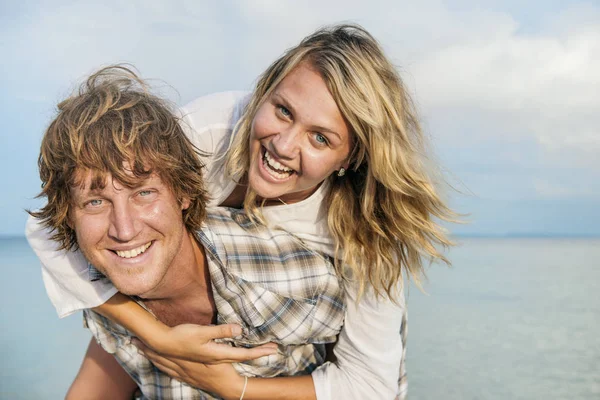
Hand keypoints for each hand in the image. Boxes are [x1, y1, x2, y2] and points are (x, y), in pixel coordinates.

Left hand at [133, 339, 246, 398]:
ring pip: (162, 364)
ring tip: (140, 350)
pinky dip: (161, 367)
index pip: (162, 350)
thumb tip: (227, 325)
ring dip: (151, 357)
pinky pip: (170, 372)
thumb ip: (220, 332)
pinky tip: (158, 365)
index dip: (149, 343)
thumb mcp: (221, 349)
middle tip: (133, 341)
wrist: (227, 386)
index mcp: (185, 358)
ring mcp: (183, 374)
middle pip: (158, 357)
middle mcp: (181, 366)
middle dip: (146, 349)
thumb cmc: (222, 369)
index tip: (136, 336)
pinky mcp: (187, 378)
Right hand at [139, 323, 276, 363]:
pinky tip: (235, 353)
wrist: (163, 345)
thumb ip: (222, 331)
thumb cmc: (183, 336)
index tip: (274, 349)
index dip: (259, 352)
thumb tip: (240, 329)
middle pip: (242, 357)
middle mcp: (216, 358)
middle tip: (273, 349)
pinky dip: (236, 356)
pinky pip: (225, 358)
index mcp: (218, 353)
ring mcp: (210, 359)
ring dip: (248, 355)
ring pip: (234, 358)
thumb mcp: (203, 332)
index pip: (244, 354)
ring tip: (259, 350)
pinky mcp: (205, 357)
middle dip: (258, 353)